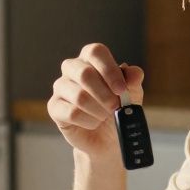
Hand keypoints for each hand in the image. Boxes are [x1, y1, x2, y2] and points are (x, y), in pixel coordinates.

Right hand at [47, 43, 144, 159]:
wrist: (108, 137)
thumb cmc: (118, 109)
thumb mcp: (132, 94)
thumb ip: (133, 81)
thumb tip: (135, 73)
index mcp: (91, 58)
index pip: (96, 52)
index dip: (109, 70)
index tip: (121, 90)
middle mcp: (73, 68)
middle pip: (85, 74)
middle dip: (104, 95)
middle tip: (115, 107)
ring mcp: (61, 87)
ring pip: (79, 96)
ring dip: (99, 111)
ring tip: (105, 116)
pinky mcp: (54, 106)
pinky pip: (72, 113)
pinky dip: (89, 121)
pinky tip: (93, 123)